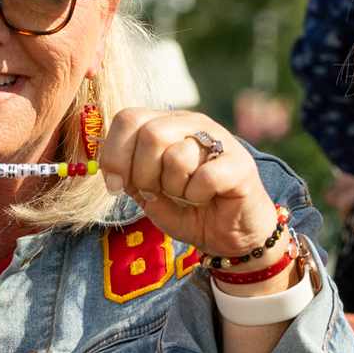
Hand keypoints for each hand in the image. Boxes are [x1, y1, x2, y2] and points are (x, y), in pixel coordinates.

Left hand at [98, 108, 279, 275]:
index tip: (116, 185)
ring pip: (177, 156)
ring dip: (174, 188)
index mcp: (166, 123)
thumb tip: (114, 169)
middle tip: (155, 193)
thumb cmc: (190, 211)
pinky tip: (207, 198)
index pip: (128, 118)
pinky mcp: (239, 164)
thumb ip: (130, 177)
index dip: (115, 154)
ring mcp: (219, 139)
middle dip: (143, 174)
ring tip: (187, 195)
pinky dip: (198, 196)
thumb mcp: (149, 195)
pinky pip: (204, 177)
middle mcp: (192, 124)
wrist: (231, 235)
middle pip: (150, 133)